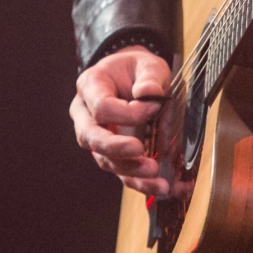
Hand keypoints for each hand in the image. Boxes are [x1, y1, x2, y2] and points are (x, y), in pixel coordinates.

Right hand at [70, 47, 174, 197]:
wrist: (133, 78)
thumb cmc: (136, 70)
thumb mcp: (147, 63)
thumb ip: (149, 76)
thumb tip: (149, 93)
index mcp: (90, 86)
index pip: (101, 106)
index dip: (126, 112)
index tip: (154, 108)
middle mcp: (86, 115)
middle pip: (91, 138)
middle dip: (116, 149)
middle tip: (140, 152)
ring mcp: (97, 138)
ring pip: (106, 161)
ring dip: (132, 173)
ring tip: (159, 180)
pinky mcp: (113, 155)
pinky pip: (123, 173)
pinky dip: (144, 183)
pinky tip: (167, 188)